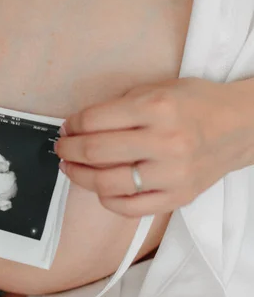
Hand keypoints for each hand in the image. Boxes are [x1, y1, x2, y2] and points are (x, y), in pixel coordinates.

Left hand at [55, 78, 253, 216]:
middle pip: (95, 151)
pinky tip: (100, 188)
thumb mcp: (158, 89)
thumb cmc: (197, 104)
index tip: (67, 128)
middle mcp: (164, 141)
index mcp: (156, 108)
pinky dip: (106, 200)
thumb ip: (120, 106)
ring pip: (106, 183)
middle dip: (67, 149)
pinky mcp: (177, 197)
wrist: (243, 126)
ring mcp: (171, 174)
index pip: (94, 120)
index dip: (72, 125)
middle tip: (61, 148)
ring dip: (79, 175)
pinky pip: (128, 208)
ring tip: (71, 168)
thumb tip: (78, 126)